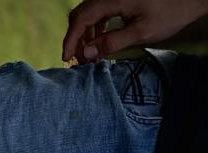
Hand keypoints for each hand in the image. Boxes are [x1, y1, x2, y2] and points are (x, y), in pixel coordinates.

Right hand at [63, 0, 207, 63]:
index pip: (81, 18)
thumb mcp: (140, 33)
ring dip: (85, 34)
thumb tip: (86, 53)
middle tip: (77, 59)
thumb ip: (111, 42)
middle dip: (76, 38)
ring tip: (89, 54)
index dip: (71, 39)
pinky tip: (100, 41)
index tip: (66, 58)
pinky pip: (99, 10)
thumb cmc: (169, 13)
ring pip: (88, 12)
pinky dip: (95, 27)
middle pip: (81, 14)